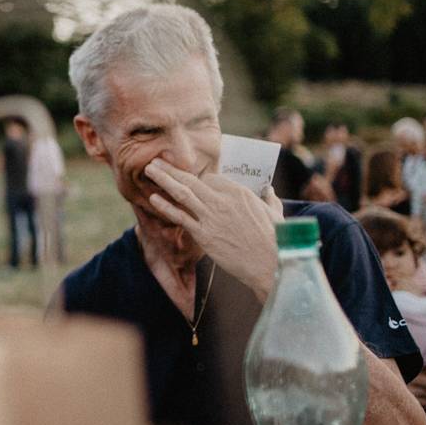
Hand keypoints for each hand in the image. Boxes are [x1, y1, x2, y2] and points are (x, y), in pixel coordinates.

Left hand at [144, 160, 283, 299]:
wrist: (270, 263)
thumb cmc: (275, 239)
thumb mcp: (275, 213)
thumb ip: (269, 198)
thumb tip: (268, 189)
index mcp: (239, 192)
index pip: (211, 179)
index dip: (198, 179)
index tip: (187, 178)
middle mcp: (222, 200)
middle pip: (192, 180)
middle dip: (171, 169)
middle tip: (155, 161)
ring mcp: (211, 217)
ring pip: (182, 194)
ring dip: (164, 180)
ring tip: (150, 170)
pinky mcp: (204, 235)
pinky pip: (180, 217)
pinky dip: (165, 206)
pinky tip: (154, 198)